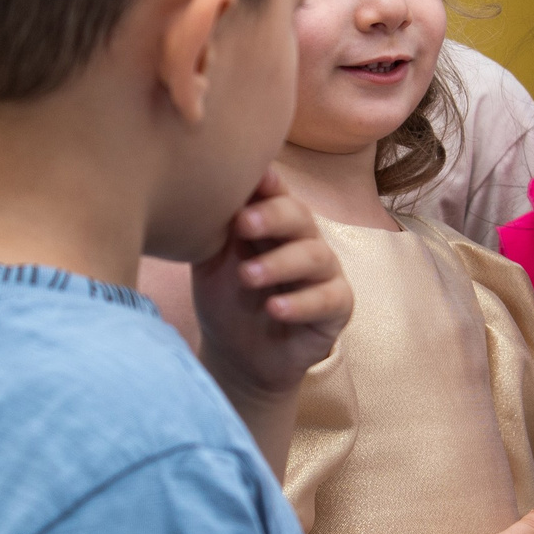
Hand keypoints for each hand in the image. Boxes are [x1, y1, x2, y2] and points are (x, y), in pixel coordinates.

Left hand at [191, 168, 350, 403]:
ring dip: (280, 264)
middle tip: (242, 224)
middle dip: (272, 217)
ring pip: (314, 256)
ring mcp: (324, 272)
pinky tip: (274, 309)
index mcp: (273, 221)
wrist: (238, 355)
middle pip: (299, 216)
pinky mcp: (337, 306)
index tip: (249, 178)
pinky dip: (301, 304)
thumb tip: (196, 187)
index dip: (266, 185)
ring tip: (248, 276)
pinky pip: (328, 299)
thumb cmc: (227, 297)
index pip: (275, 193)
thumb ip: (211, 225)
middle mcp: (303, 239)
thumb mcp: (211, 259)